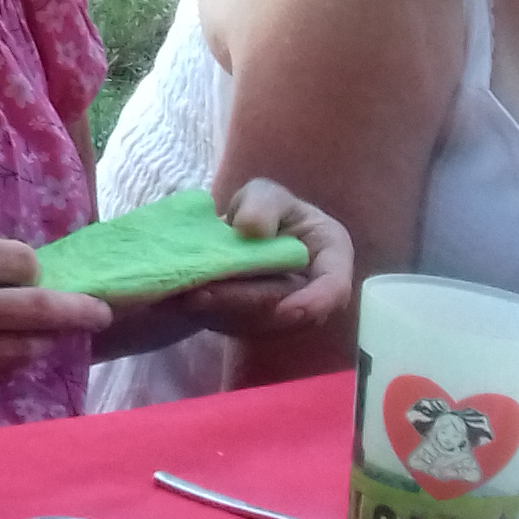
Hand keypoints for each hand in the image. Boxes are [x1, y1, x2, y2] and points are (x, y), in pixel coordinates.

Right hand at [0, 235, 111, 400]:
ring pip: (24, 351)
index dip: (28, 268)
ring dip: (40, 343)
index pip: (19, 261)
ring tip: (43, 337)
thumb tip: (7, 276)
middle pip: (39, 312)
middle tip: (100, 312)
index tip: (28, 273)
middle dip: (78, 313)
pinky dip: (6, 366)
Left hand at [166, 178, 355, 339]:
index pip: (334, 288)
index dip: (315, 302)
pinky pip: (235, 324)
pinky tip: (184, 298)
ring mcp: (283, 315)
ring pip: (257, 323)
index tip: (287, 309)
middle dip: (246, 303)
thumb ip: (263, 204)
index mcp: (330, 258)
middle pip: (287, 311)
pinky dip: (210, 313)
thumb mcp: (265, 194)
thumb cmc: (264, 211)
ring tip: (187, 294)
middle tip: (205, 294)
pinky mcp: (252, 324)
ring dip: (223, 311)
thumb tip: (251, 230)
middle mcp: (312, 295)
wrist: (240, 234)